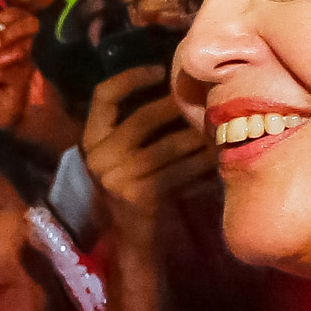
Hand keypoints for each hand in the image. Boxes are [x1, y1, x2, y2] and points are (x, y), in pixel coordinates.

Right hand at [81, 63, 207, 247]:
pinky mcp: (141, 196)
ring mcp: (118, 178)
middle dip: (176, 107)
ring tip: (219, 125)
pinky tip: (218, 157)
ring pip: (167, 145)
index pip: (103, 97)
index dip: (129, 78)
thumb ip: (135, 129)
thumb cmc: (132, 190)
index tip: (159, 69)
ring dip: (197, 135)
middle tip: (204, 98)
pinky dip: (201, 163)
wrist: (130, 240)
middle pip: (142, 118)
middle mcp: (99, 157)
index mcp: (90, 141)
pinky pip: (179, 171)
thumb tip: (175, 90)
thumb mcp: (122, 157)